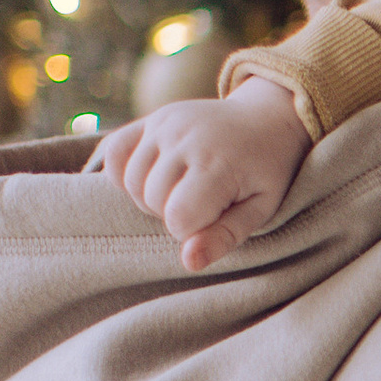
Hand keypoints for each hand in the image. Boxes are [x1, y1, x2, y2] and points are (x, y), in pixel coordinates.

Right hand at [90, 77, 308, 270]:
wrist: (266, 119)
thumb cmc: (265, 172)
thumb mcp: (260, 209)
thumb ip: (224, 236)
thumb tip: (188, 262)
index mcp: (217, 163)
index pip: (178, 218)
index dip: (192, 231)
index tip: (215, 218)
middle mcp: (185, 137)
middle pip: (152, 200)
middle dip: (174, 213)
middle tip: (204, 202)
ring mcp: (164, 123)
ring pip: (131, 181)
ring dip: (150, 196)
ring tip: (182, 189)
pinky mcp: (151, 118)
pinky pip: (114, 153)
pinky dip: (125, 173)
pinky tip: (153, 176)